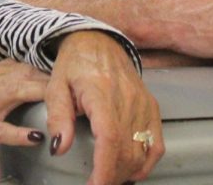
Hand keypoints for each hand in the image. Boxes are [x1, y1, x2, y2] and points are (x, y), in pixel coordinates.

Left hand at [47, 31, 162, 184]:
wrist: (97, 40)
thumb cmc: (74, 63)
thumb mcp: (55, 86)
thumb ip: (58, 117)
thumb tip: (59, 147)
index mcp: (101, 92)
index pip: (109, 139)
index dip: (104, 169)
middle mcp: (127, 99)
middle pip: (127, 150)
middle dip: (111, 176)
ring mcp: (142, 103)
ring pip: (142, 150)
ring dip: (126, 171)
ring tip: (108, 179)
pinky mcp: (150, 106)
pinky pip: (156, 142)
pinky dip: (147, 161)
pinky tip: (133, 172)